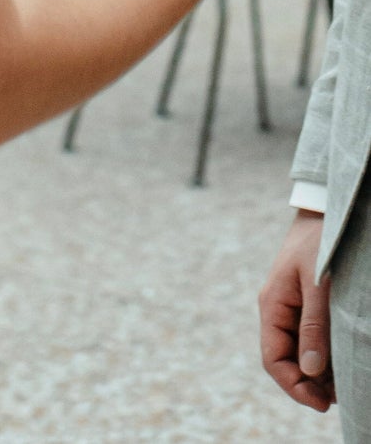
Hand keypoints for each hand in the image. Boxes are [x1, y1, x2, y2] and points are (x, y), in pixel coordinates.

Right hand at [260, 212, 333, 412]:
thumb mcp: (318, 285)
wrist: (324, 212)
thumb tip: (312, 371)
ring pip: (298, 352)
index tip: (322, 404)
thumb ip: (314, 326)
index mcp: (272, 306)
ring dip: (317, 373)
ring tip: (343, 383)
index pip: (273, 359)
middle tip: (339, 397)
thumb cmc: (320, 243)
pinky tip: (340, 361)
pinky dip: (323, 355)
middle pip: (285, 360)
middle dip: (308, 384)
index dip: (293, 386)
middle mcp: (277, 311)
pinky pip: (309, 338)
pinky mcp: (305, 305)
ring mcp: (291, 309)